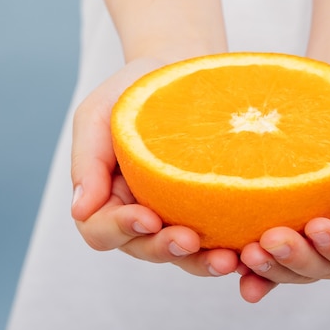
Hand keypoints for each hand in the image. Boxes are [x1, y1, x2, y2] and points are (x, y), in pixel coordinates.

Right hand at [70, 58, 238, 276]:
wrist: (180, 68)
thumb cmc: (134, 91)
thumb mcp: (97, 114)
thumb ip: (87, 160)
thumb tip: (81, 210)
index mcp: (107, 196)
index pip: (102, 230)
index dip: (120, 230)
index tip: (146, 218)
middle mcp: (141, 213)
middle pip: (145, 248)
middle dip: (165, 249)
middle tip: (189, 241)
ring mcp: (176, 214)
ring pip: (184, 254)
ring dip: (202, 262)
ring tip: (228, 258)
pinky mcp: (209, 208)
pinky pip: (218, 237)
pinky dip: (231, 247)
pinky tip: (248, 247)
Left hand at [238, 99, 329, 301]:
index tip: (316, 226)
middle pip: (326, 268)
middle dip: (297, 258)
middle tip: (269, 240)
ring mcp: (317, 243)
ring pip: (297, 269)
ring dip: (272, 267)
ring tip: (246, 253)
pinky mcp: (291, 235)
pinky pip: (274, 262)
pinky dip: (258, 274)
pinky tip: (239, 273)